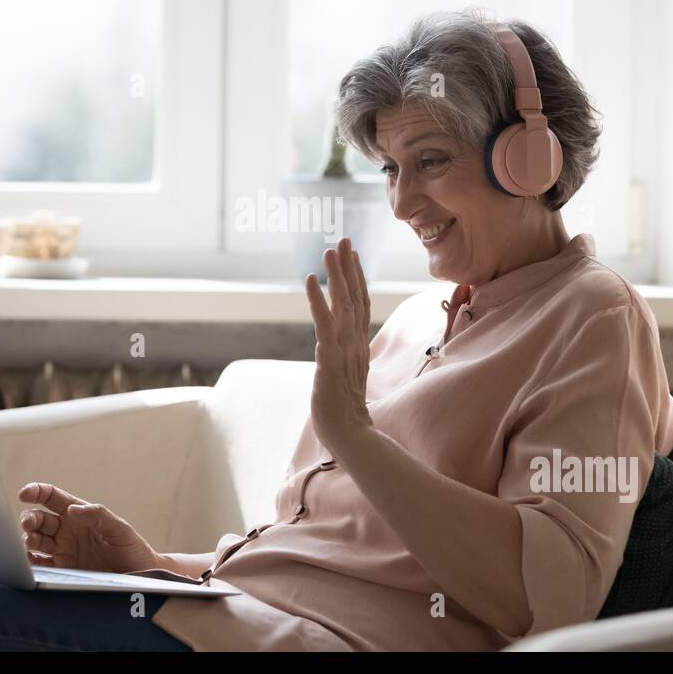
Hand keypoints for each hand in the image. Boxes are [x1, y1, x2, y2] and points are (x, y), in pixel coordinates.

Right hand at [17, 482, 160, 573]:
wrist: (140, 577)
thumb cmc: (132, 548)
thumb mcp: (119, 529)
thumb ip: (98, 516)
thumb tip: (72, 509)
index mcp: (79, 514)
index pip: (52, 497)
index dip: (36, 492)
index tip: (24, 494)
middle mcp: (67, 531)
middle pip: (39, 519)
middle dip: (29, 519)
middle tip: (28, 523)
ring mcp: (63, 551)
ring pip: (36, 541)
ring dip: (28, 539)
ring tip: (31, 542)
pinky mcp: (62, 571)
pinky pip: (40, 565)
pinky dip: (31, 563)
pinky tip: (29, 561)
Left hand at [304, 236, 374, 453]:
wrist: (348, 436)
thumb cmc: (344, 411)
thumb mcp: (346, 378)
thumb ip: (346, 359)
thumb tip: (341, 350)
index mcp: (358, 346)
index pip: (361, 305)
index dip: (357, 278)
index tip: (353, 254)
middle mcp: (354, 343)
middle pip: (355, 297)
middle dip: (348, 267)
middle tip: (343, 238)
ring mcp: (344, 350)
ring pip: (342, 304)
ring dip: (337, 275)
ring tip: (330, 249)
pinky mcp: (329, 359)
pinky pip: (323, 323)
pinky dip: (318, 299)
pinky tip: (311, 280)